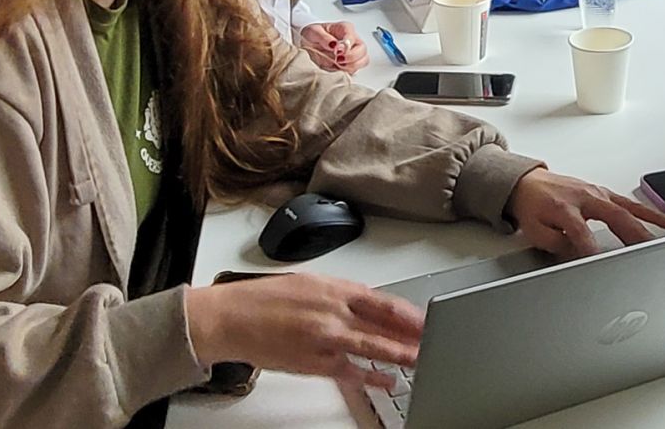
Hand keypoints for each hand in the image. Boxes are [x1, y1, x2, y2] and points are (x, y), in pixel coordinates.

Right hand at [186, 273, 423, 388]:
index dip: (408, 312)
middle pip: (382, 325)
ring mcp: (325, 339)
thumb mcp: (309, 283)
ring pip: (372, 348)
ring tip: (419, 360)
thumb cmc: (264, 299)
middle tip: (433, 339)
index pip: (381, 300)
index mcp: (333, 288)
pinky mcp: (313, 363)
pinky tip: (386, 381)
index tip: (425, 318)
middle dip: (411, 335)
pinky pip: (349, 373)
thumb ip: (341, 294)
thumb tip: (369, 304)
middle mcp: (332, 312)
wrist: (231, 318)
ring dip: (399, 355)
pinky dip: (370, 378)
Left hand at [301, 21, 369, 72]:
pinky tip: (337, 69)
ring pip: (363, 61)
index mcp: (344, 28)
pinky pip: (355, 70)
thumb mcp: (313, 32)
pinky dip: (347, 72)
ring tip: (337, 65)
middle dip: (352, 57)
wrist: (308, 44)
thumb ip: (323, 37)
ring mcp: (352, 53)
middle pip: (362, 49)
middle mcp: (352, 40)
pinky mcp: (349, 64)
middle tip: (338, 60)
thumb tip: (334, 45)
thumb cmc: (313, 35)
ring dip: (351, 66)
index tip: (336, 51)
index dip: (347, 45)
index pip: (352, 36)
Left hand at [507, 168, 664, 258]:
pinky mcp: (603, 193)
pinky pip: (630, 204)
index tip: (601, 265)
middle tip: (649, 253)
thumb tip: (579, 254)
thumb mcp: (535, 231)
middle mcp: (584, 197)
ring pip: (628, 210)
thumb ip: (557, 244)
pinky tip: (664, 223)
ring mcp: (597, 193)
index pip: (582, 233)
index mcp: (564, 207)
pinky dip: (649, 214)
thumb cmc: (532, 206)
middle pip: (615, 218)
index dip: (591, 250)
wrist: (527, 183)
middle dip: (634, 237)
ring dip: (648, 225)